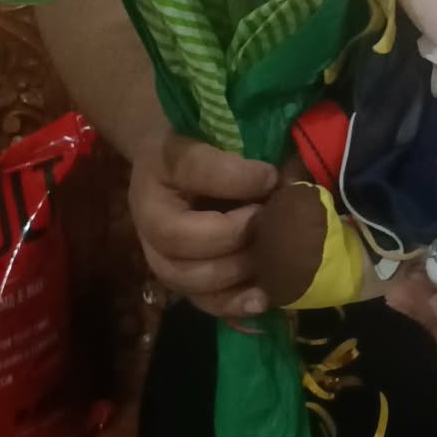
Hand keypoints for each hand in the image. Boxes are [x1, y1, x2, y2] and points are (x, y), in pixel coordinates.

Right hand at [128, 133, 277, 320]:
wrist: (171, 167)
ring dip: (235, 272)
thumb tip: (288, 183)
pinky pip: (200, 302)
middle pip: (178, 239)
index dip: (235, 179)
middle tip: (269, 224)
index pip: (193, 170)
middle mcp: (148, 215)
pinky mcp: (179, 282)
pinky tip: (264, 298)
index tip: (271, 176)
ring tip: (269, 259)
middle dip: (233, 236)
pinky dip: (234, 304)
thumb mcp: (217, 133)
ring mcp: (158, 254)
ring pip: (187, 278)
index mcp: (157, 166)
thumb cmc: (201, 144)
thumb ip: (247, 155)